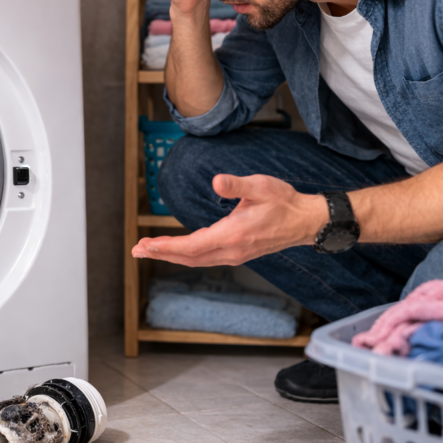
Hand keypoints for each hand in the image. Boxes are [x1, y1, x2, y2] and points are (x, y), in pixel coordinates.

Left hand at [132, 174, 328, 266]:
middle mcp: (231, 250)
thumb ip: (236, 185)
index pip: (192, 246)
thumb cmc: (283, 201)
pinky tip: (177, 250)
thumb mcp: (260, 186)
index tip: (146, 245)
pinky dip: (186, 255)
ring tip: (150, 250)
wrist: (305, 221)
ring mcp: (235, 254)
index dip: (166, 247)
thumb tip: (216, 182)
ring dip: (172, 255)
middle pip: (189, 257)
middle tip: (137, 250)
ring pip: (196, 260)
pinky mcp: (238, 254)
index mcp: (233, 235)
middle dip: (161, 253)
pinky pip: (205, 258)